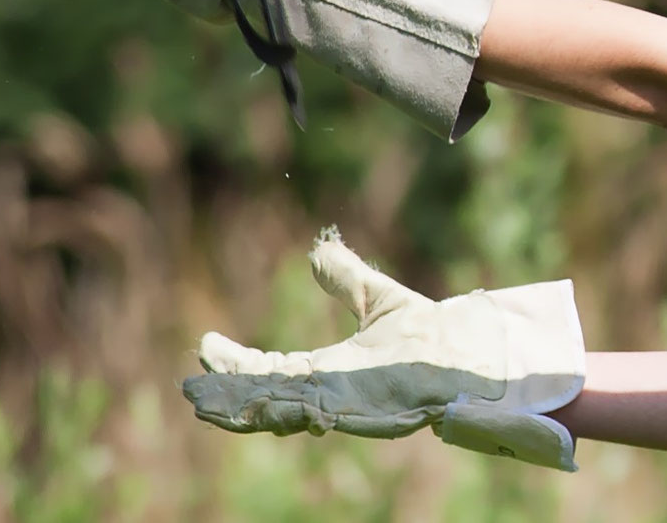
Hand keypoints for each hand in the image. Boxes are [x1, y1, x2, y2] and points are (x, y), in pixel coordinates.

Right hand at [183, 228, 583, 468]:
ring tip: (206, 407)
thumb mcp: (377, 299)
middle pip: (268, 399)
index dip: (240, 364)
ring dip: (243, 411)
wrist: (475, 354)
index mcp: (333, 373)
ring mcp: (348, 407)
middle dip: (229, 399)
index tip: (207, 347)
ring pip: (283, 413)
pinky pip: (316, 415)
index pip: (274, 370)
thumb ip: (346, 278)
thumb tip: (315, 252)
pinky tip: (260, 406)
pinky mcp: (365, 412)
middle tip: (191, 394)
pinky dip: (282, 413)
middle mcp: (334, 395)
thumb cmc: (435, 334)